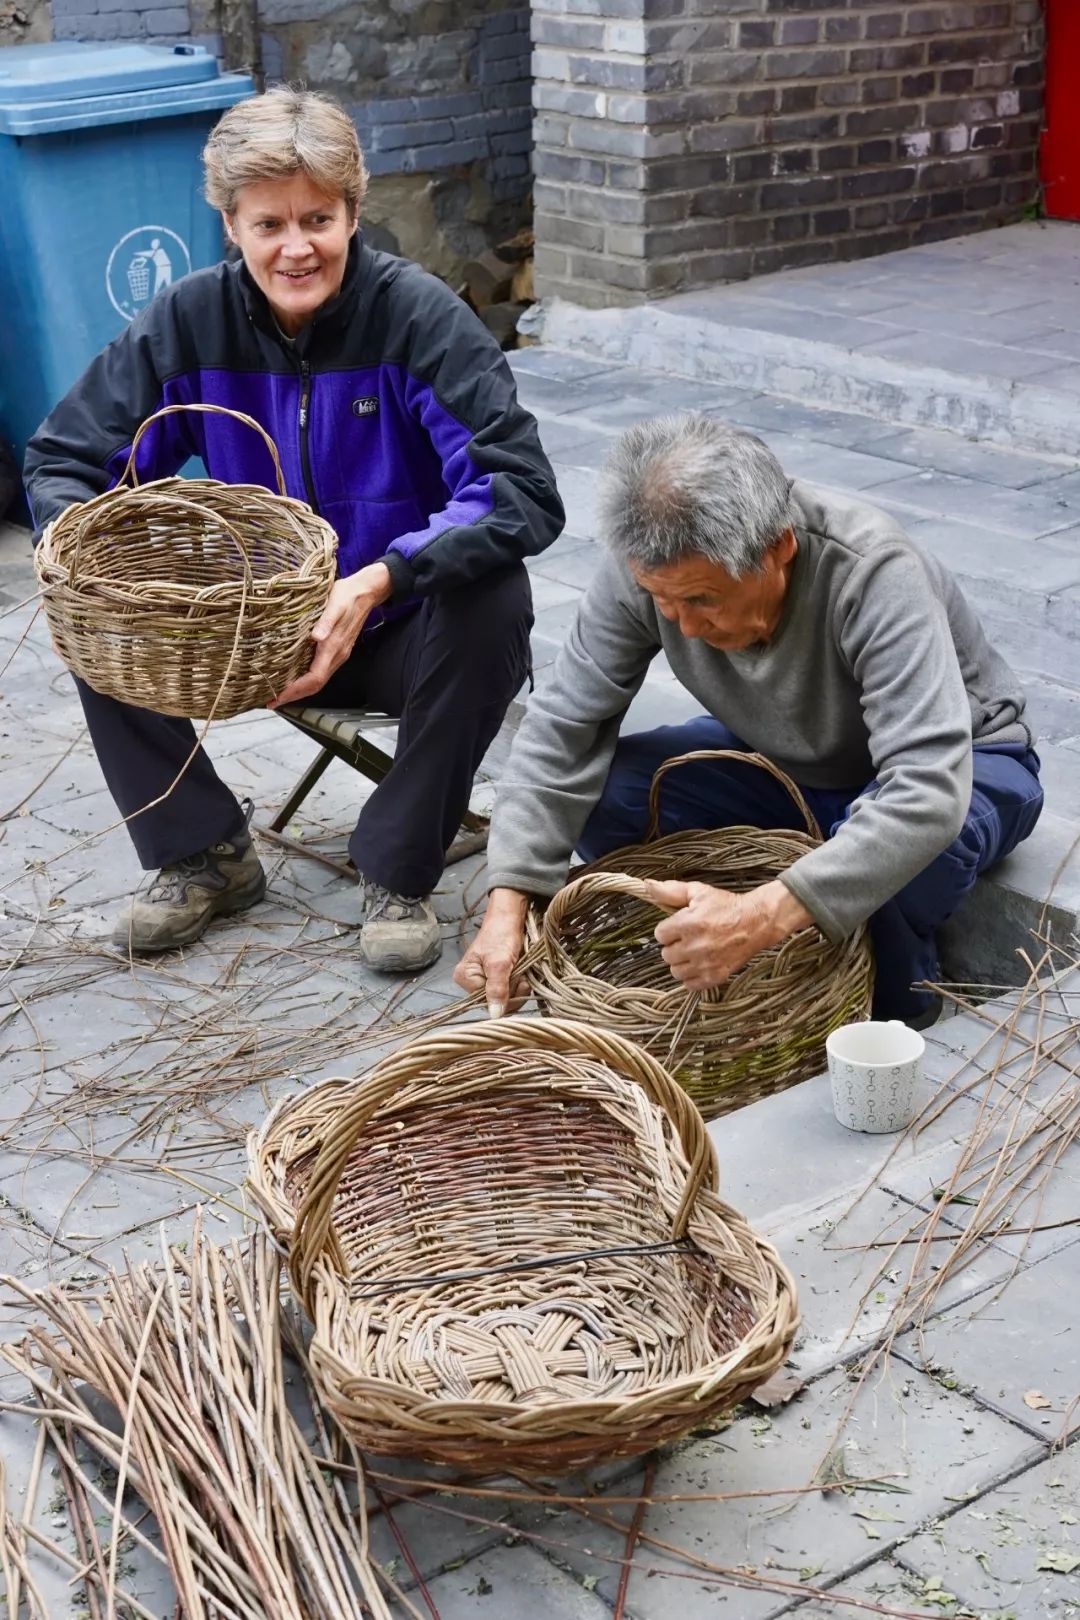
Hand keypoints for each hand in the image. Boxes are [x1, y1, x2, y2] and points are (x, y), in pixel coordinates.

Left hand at [269, 563, 391, 707]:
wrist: (366, 591)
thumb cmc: (348, 595)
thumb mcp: (335, 604)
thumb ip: (326, 622)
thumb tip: (316, 637)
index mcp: (334, 647)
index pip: (314, 679)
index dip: (295, 691)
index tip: (278, 697)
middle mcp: (337, 655)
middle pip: (314, 685)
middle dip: (293, 696)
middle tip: (271, 701)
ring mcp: (338, 654)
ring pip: (317, 680)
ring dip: (298, 690)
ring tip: (279, 692)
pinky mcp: (336, 649)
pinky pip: (320, 671)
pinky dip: (305, 679)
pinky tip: (294, 676)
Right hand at [454, 888, 529, 1017]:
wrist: (511, 916)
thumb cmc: (502, 934)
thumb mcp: (500, 962)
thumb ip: (497, 989)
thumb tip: (494, 1015)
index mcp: (465, 978)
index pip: (486, 1003)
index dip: (505, 995)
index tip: (515, 978)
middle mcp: (472, 982)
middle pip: (496, 1003)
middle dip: (513, 991)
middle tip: (520, 972)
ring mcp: (485, 981)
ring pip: (506, 999)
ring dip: (519, 987)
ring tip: (521, 969)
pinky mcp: (497, 978)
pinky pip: (511, 992)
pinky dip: (520, 983)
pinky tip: (521, 972)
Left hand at [645, 877, 813, 990]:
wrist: (757, 923)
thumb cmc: (726, 906)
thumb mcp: (698, 892)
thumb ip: (670, 890)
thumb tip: (647, 885)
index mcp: (689, 923)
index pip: (660, 935)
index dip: (668, 929)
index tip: (680, 926)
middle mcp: (696, 946)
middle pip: (666, 954)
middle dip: (674, 945)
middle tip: (688, 938)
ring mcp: (705, 964)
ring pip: (675, 971)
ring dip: (681, 962)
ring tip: (694, 951)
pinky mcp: (715, 977)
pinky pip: (689, 984)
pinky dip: (692, 976)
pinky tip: (700, 964)